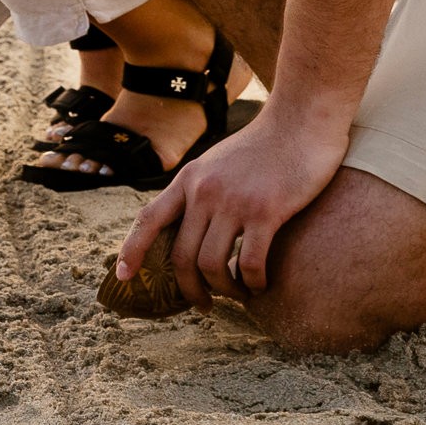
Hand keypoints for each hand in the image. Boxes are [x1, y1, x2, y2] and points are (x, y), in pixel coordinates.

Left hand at [114, 103, 349, 305]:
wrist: (302, 119)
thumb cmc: (266, 144)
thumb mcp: (219, 161)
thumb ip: (203, 187)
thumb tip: (193, 222)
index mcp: (189, 178)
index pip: (148, 219)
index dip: (131, 250)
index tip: (123, 277)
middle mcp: (204, 191)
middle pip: (180, 255)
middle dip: (188, 288)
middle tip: (203, 306)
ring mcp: (233, 201)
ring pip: (211, 264)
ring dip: (224, 290)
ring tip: (240, 295)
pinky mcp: (266, 211)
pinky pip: (250, 262)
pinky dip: (253, 282)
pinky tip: (262, 284)